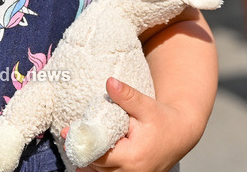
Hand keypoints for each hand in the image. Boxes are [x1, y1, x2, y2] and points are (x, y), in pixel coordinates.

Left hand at [62, 77, 195, 171]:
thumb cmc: (163, 119)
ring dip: (88, 160)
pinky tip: (88, 155)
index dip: (81, 143)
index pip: (98, 156)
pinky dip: (97, 166)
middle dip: (81, 151)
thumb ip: (127, 96)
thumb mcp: (146, 105)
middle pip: (96, 167)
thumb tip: (110, 82)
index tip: (65, 131)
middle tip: (66, 135)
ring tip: (75, 143)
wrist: (181, 134)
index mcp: (133, 157)